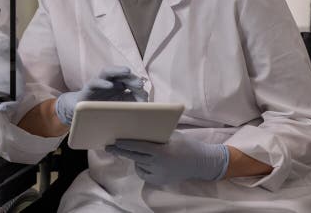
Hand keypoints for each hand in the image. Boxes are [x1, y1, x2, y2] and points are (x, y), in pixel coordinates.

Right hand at [55, 66, 147, 125]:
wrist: (84, 115)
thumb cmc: (105, 110)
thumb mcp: (122, 106)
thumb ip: (133, 102)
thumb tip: (145, 100)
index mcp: (119, 85)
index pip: (130, 80)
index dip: (136, 84)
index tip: (143, 92)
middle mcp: (108, 82)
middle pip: (120, 74)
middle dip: (130, 77)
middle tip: (139, 83)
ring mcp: (98, 83)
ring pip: (107, 72)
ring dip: (117, 70)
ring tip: (127, 71)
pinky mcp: (88, 89)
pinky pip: (94, 82)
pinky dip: (102, 83)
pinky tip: (109, 85)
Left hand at [106, 131, 229, 184]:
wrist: (200, 162)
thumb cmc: (185, 144)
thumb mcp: (171, 135)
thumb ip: (156, 135)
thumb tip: (137, 130)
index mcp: (162, 151)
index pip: (139, 147)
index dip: (125, 144)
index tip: (115, 141)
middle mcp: (159, 164)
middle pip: (135, 157)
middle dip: (121, 151)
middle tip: (109, 147)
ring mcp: (159, 174)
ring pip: (138, 165)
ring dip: (134, 158)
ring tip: (133, 151)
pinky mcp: (160, 181)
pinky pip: (144, 173)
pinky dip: (141, 166)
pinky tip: (144, 161)